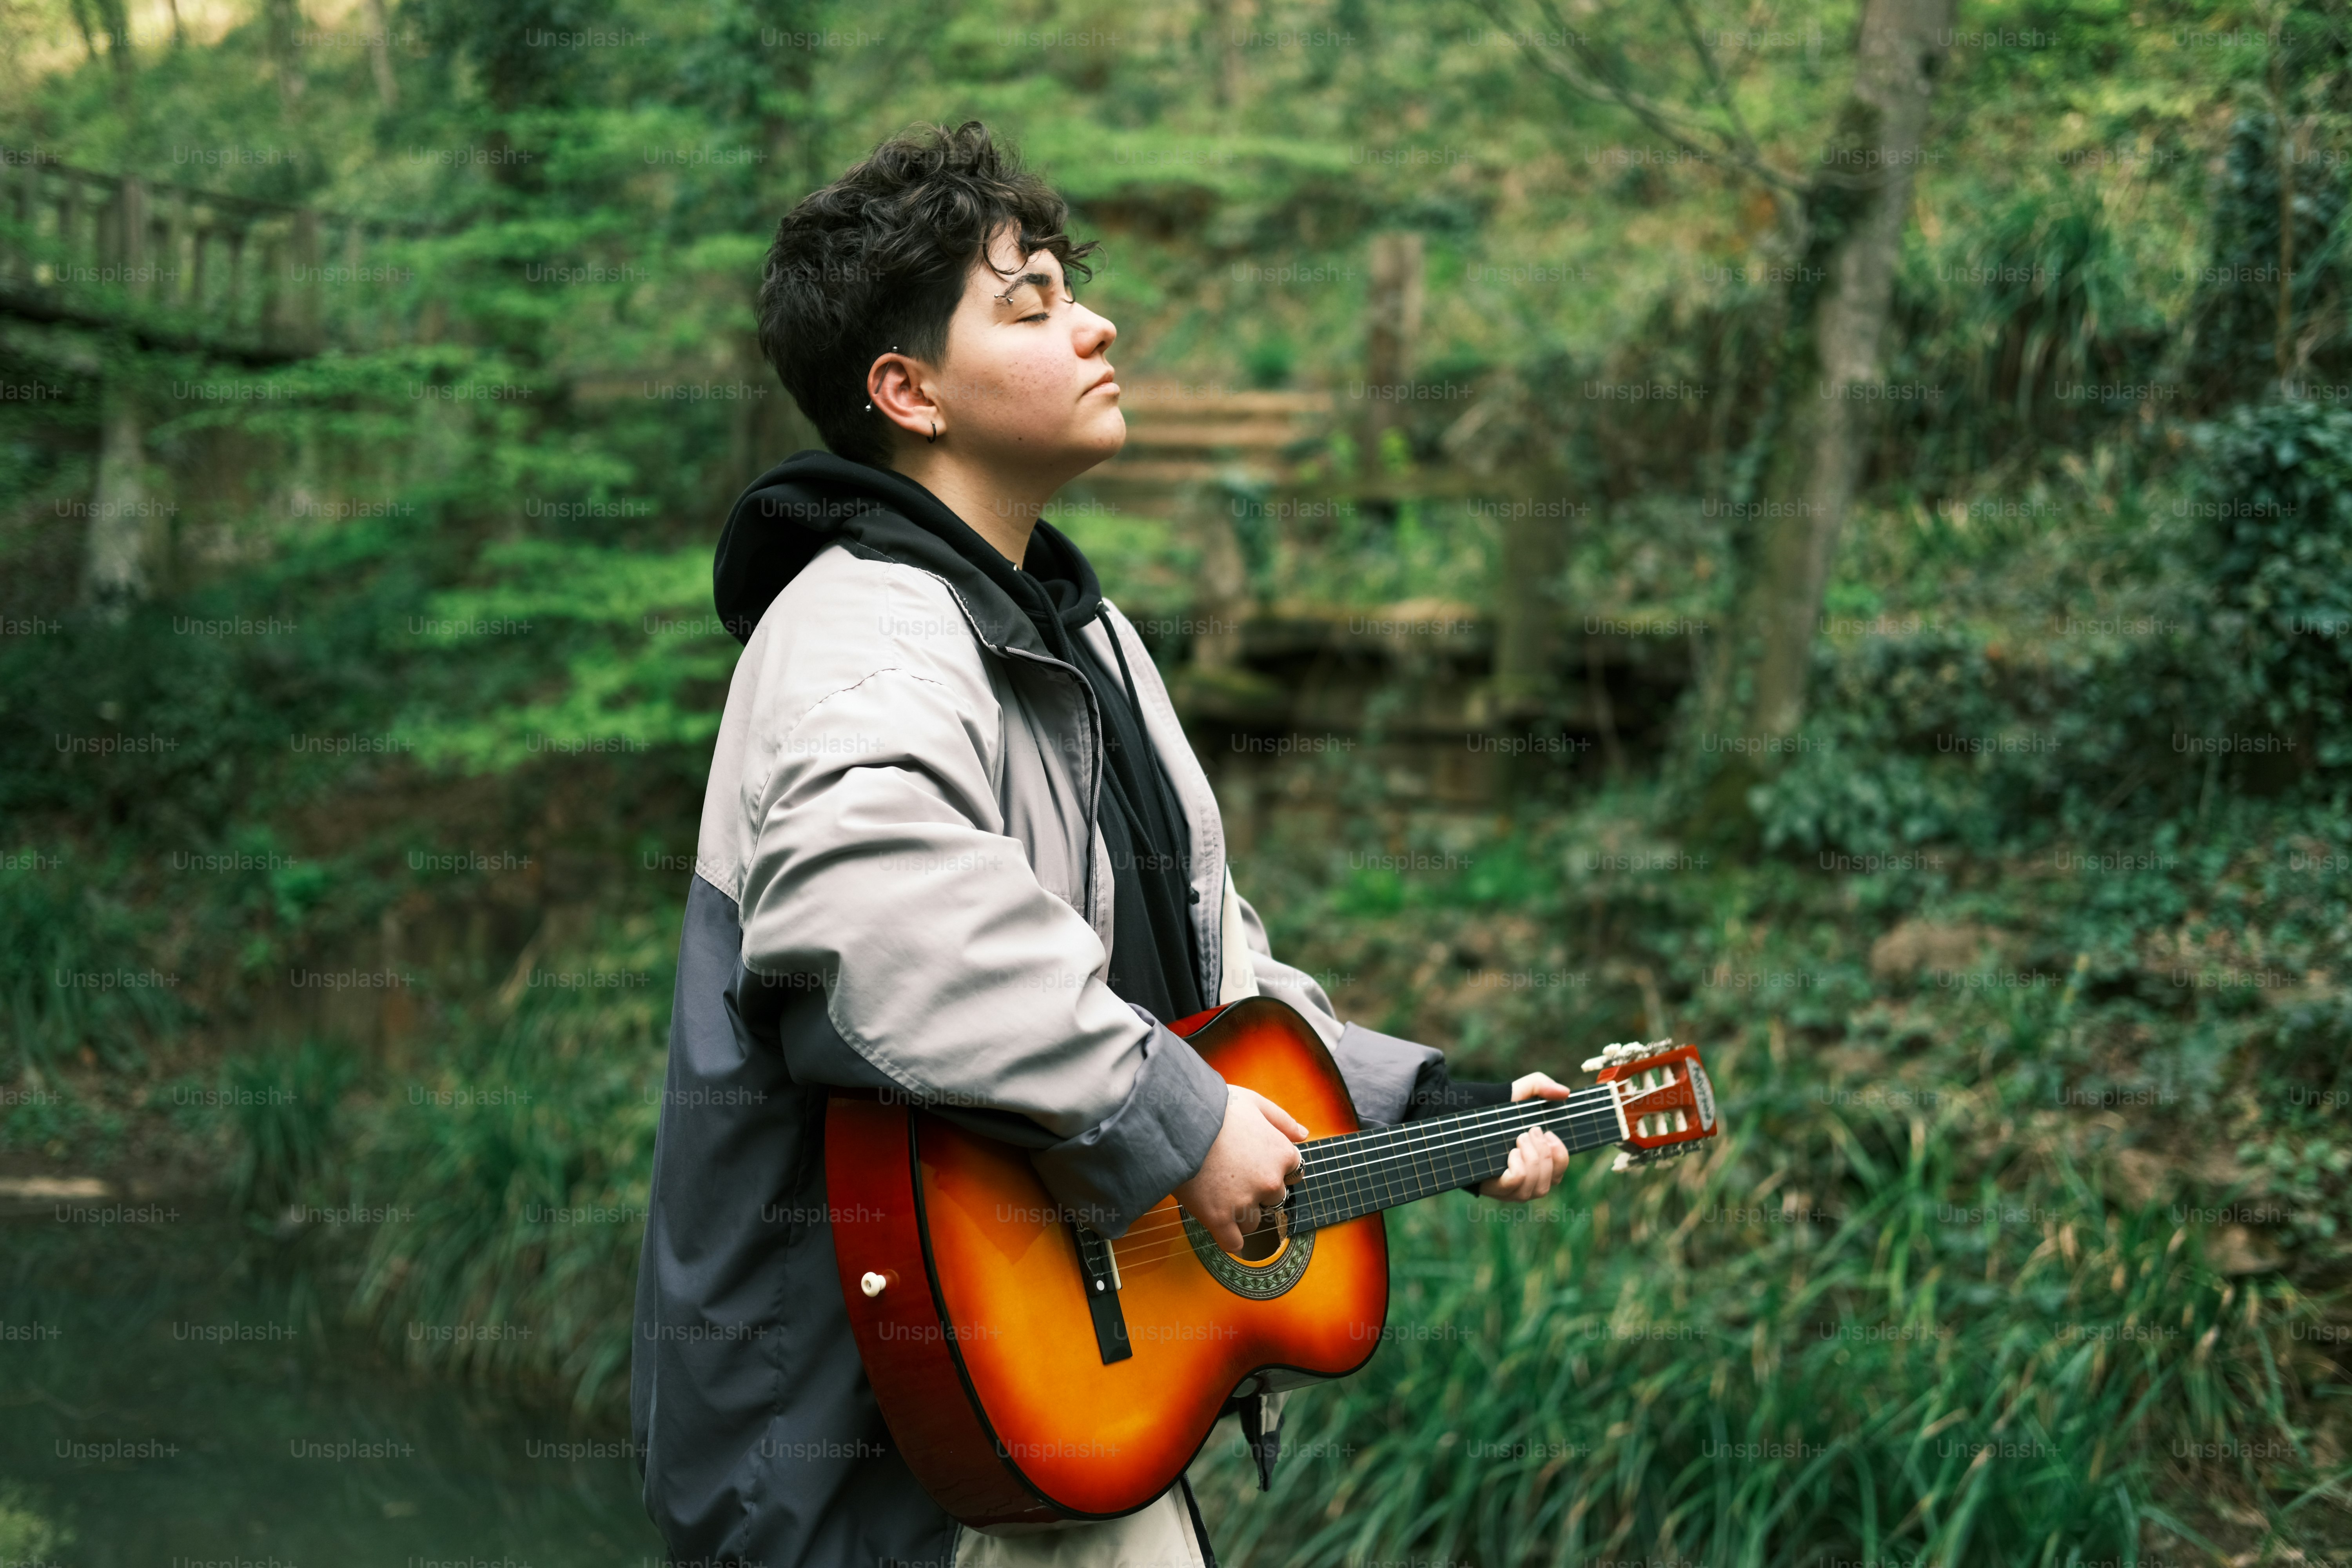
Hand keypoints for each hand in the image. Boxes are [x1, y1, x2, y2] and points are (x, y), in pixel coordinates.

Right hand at [1172, 1085, 1308, 1252]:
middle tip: (1230, 1174)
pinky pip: (1233, 1243)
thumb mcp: (1253, 1102)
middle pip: (1273, 1198)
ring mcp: (1245, 1202)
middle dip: (1256, 1190)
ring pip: (1253, 1221)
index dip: (1271, 1167)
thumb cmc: (1213, 1107)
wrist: (1174, 1120)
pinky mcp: (1219, 1218)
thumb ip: (1281, 1119)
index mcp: (1282, 1154)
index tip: (1252, 1162)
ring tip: (1215, 1191)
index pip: (1292, 1173)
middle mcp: (1270, 1181)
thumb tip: (1303, 1135)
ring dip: (1239, 1212)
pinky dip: (1228, 1239)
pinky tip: (1218, 1225)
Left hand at [1477, 1072, 1571, 1200]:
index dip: (1560, 1155)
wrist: (1463, 1116)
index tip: (1547, 1133)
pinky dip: (1519, 1168)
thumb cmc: (1495, 1109)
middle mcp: (1527, 1182)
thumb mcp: (1520, 1092)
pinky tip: (1511, 1152)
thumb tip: (1565, 1092)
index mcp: (1538, 1166)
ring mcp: (1512, 1190)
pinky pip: (1517, 1185)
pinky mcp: (1495, 1190)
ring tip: (1519, 1138)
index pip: (1560, 1173)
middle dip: (1544, 1154)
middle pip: (1551, 1182)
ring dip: (1534, 1160)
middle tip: (1530, 1131)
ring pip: (1537, 1188)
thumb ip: (1542, 1087)